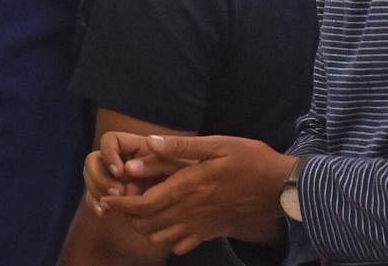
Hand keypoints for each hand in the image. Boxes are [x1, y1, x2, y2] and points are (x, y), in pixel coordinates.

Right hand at [83, 133, 193, 214]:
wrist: (201, 194)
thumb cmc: (196, 172)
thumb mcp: (183, 162)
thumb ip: (160, 158)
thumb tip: (130, 165)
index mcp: (136, 146)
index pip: (110, 141)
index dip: (109, 154)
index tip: (121, 171)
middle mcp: (123, 160)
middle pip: (94, 160)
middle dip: (100, 177)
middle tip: (117, 193)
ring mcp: (117, 180)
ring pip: (92, 179)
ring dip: (96, 191)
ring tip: (110, 205)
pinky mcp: (117, 198)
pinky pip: (97, 198)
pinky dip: (96, 204)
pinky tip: (105, 213)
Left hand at [100, 135, 295, 255]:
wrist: (280, 188)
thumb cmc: (250, 160)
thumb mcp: (218, 144)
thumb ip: (181, 148)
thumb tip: (148, 143)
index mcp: (188, 187)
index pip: (144, 203)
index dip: (121, 202)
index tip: (107, 196)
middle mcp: (190, 211)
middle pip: (146, 223)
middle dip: (128, 214)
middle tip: (123, 198)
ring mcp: (200, 225)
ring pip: (159, 237)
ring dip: (145, 225)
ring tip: (143, 208)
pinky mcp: (210, 233)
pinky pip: (179, 245)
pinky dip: (166, 237)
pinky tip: (168, 221)